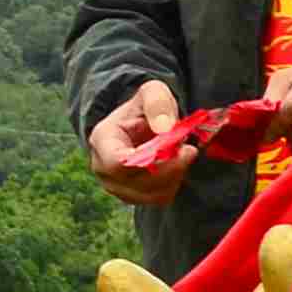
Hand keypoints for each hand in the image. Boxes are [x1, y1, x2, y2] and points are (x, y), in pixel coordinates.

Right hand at [84, 83, 190, 205]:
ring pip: (151, 194)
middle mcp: (103, 169)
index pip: (118, 164)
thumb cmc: (145, 107)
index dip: (151, 162)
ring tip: (182, 153)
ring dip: (175, 176)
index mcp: (102, 141)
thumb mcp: (152, 92)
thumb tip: (165, 127)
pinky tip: (176, 166)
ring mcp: (116, 186)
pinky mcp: (133, 196)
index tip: (178, 148)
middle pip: (138, 183)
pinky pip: (158, 199)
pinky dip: (174, 184)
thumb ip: (157, 103)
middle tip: (189, 149)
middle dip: (170, 168)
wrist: (141, 123)